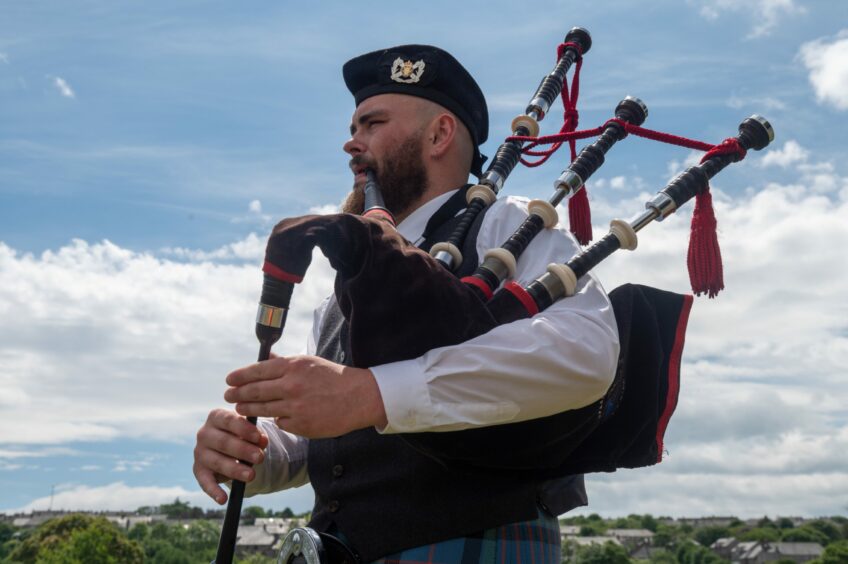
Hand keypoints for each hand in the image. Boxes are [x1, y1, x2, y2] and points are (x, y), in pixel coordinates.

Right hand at [192, 408, 268, 503]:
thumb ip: (256, 435)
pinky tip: (223, 500)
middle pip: (223, 442)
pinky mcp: (198, 470)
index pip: (228, 420)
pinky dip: (213, 491)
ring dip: (234, 470)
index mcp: (216, 417)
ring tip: (251, 475)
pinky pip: (205, 482)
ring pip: (217, 462)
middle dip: (243, 450)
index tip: (259, 437)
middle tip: (260, 458)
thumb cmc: (241, 435)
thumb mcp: (249, 432)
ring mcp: (199, 453)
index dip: (244, 429)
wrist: (228, 446)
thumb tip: (263, 441)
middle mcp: (204, 433)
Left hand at [224, 355, 387, 437]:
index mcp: (294, 366)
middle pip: (254, 391)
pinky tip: (276, 416)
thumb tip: (266, 358)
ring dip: (248, 409)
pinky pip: (279, 422)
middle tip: (228, 395)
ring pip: (262, 410)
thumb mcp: (309, 362)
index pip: (257, 371)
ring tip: (240, 409)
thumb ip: (284, 363)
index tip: (229, 380)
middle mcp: (292, 385)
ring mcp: (295, 407)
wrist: (359, 397)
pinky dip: (276, 419)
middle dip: (237, 394)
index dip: (239, 376)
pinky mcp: (301, 425)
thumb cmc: (334, 378)